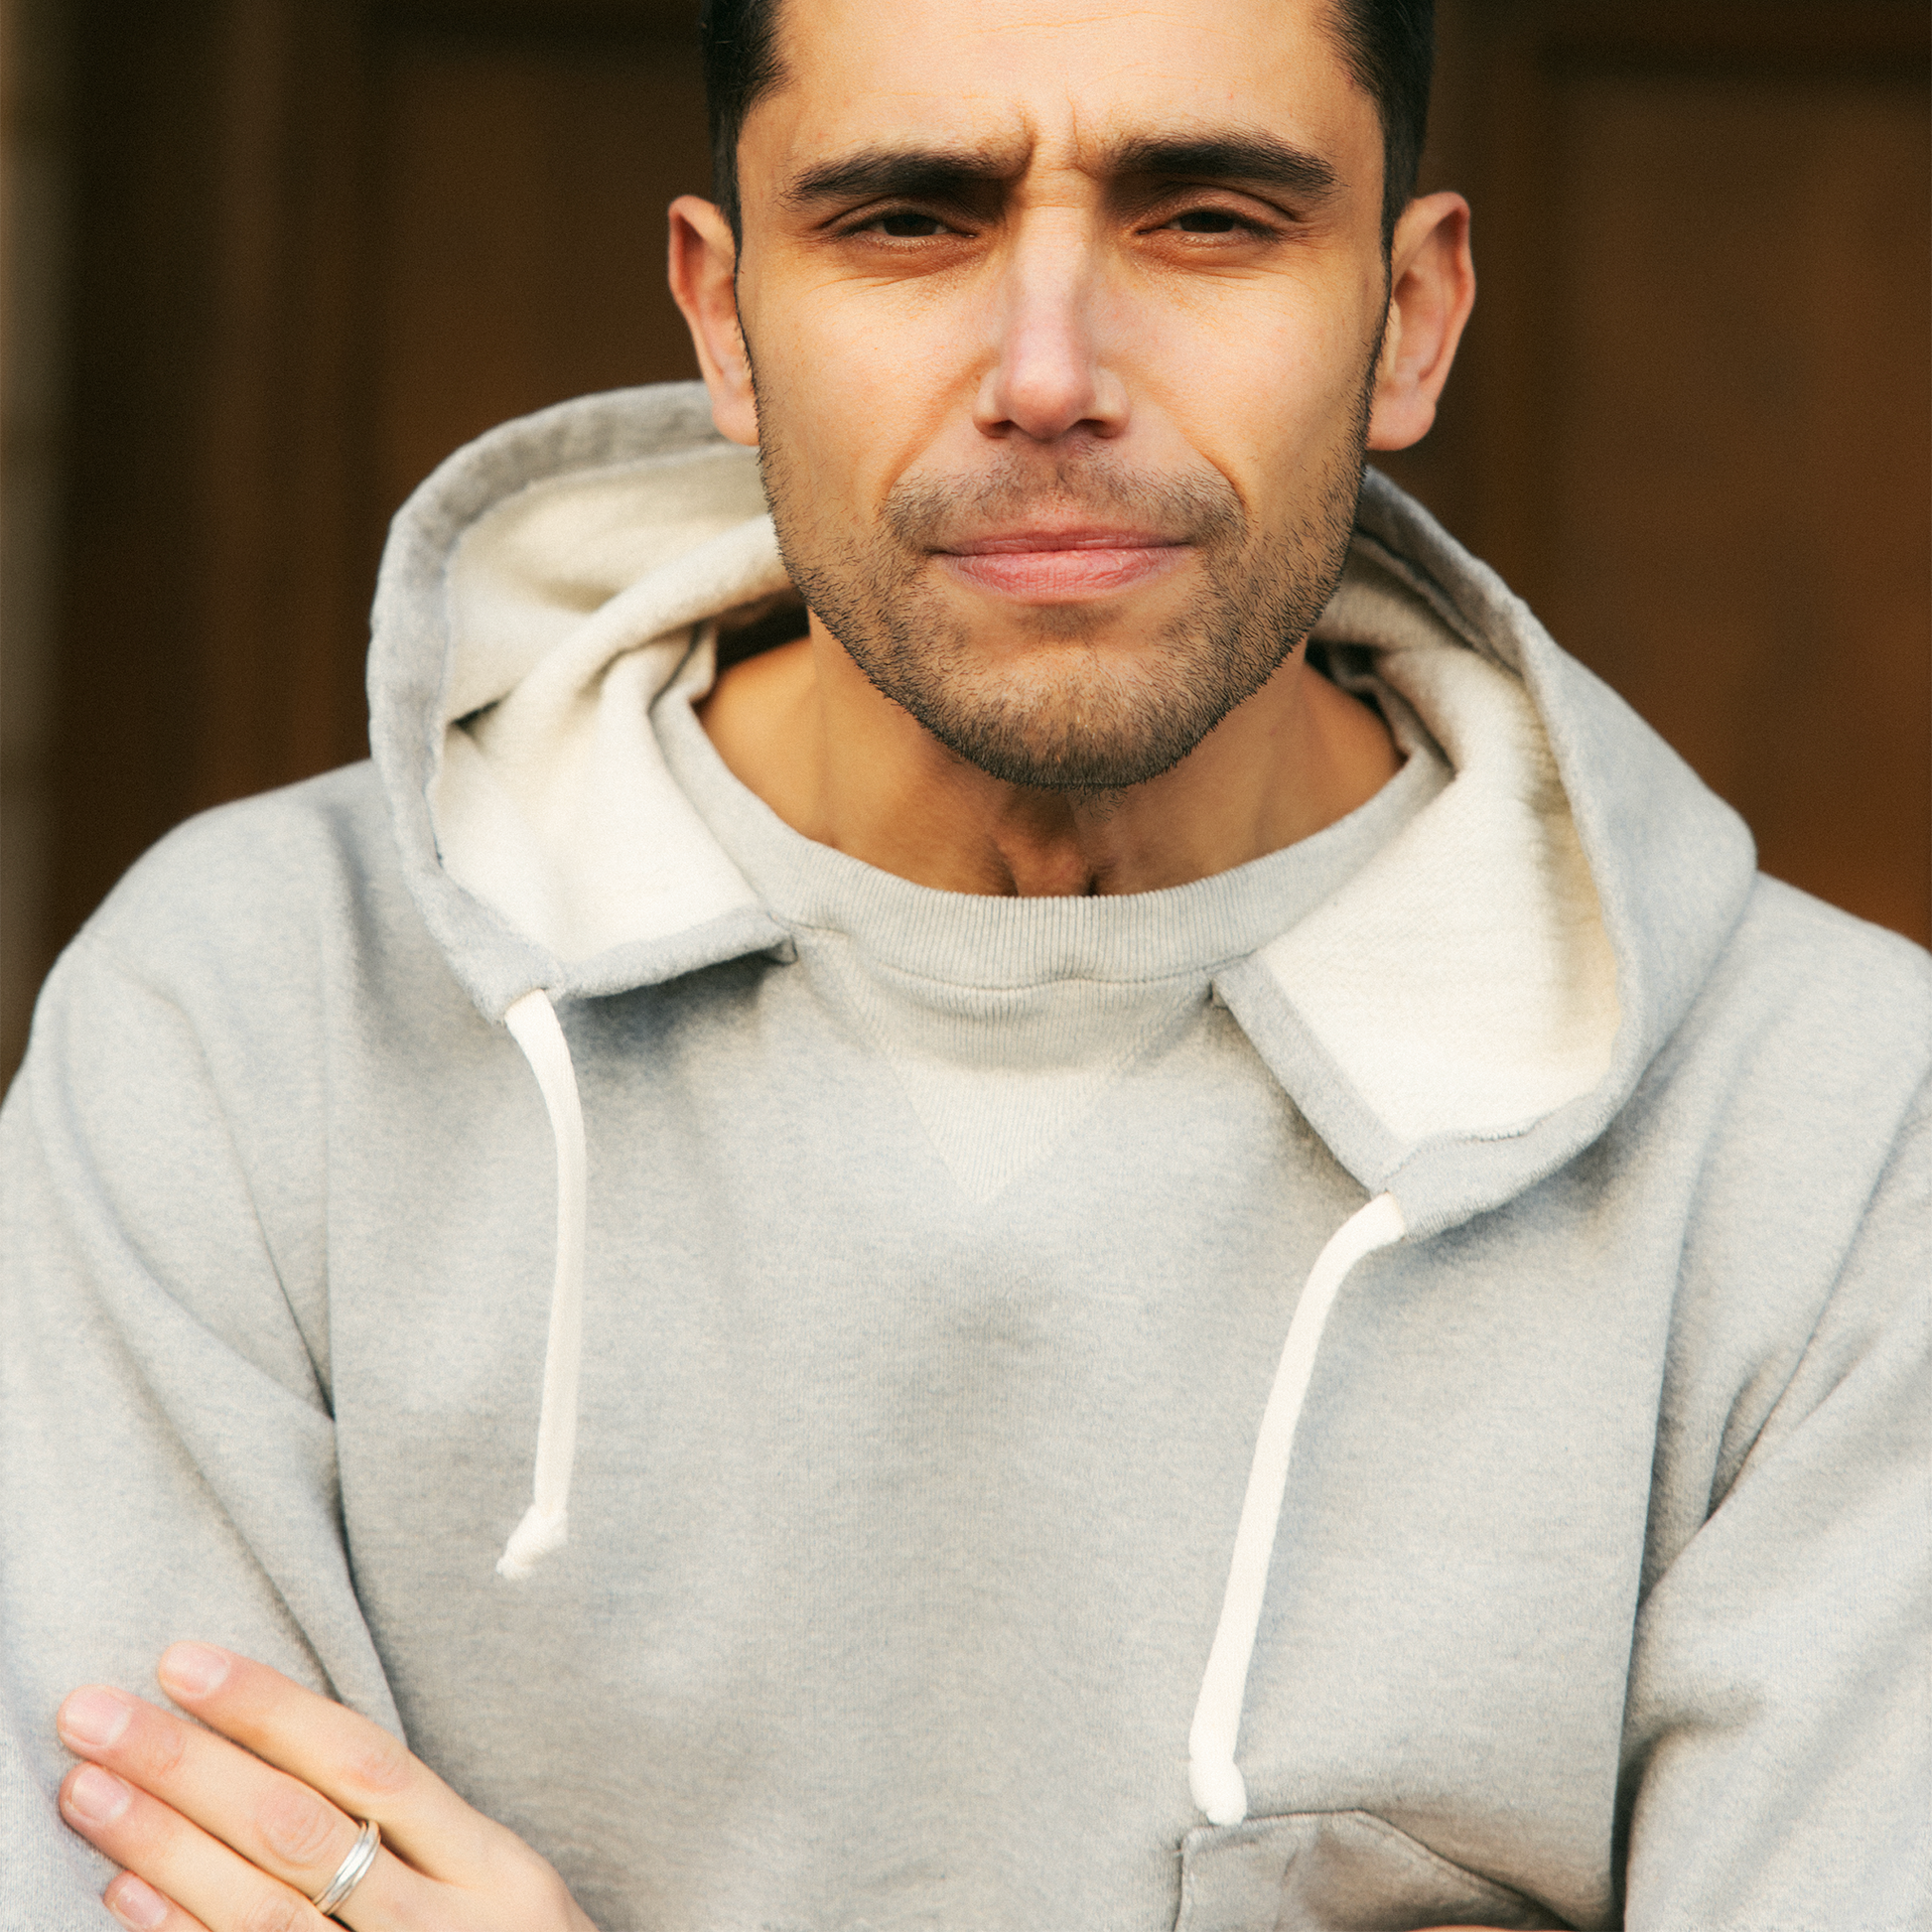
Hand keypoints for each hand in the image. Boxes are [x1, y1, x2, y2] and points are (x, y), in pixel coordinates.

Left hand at [56, 1643, 596, 1930]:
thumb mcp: (502, 1893)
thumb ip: (422, 1837)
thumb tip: (285, 1753)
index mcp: (496, 1870)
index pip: (370, 1765)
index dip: (273, 1710)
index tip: (185, 1662)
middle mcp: (447, 1929)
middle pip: (302, 1832)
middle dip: (191, 1765)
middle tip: (96, 1713)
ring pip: (265, 1912)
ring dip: (165, 1846)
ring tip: (88, 1789)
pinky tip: (125, 1896)